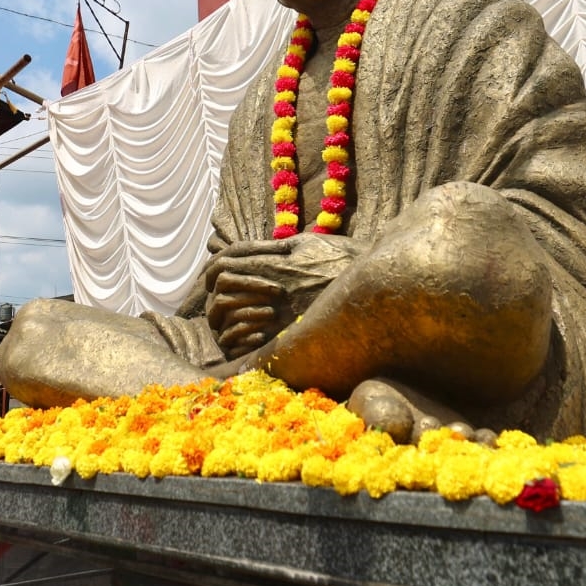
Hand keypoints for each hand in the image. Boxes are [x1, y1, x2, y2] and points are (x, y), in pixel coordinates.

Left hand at [204, 235, 365, 359]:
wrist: (375, 285)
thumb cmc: (343, 260)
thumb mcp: (309, 244)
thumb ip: (280, 247)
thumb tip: (259, 248)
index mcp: (275, 260)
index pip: (227, 261)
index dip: (211, 269)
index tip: (209, 277)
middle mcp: (273, 283)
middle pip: (222, 286)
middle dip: (211, 296)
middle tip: (212, 305)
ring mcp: (280, 309)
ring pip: (230, 313)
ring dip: (221, 319)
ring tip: (221, 326)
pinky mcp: (289, 333)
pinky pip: (248, 339)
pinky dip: (236, 340)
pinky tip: (238, 342)